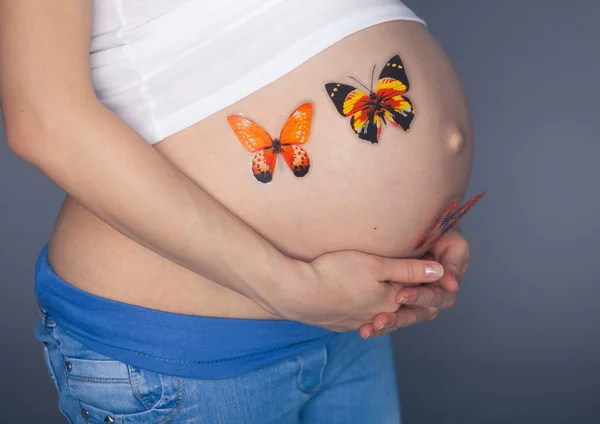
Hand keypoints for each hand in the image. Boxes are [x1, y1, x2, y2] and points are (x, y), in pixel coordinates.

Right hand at [271, 250, 444, 331]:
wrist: (296, 294)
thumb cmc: (336, 273)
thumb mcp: (376, 265)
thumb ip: (409, 269)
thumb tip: (440, 273)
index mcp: (389, 302)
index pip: (417, 296)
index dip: (426, 286)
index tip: (429, 273)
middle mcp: (374, 316)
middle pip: (400, 312)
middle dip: (409, 302)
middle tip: (413, 290)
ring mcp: (353, 322)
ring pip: (377, 318)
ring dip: (386, 311)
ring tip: (387, 301)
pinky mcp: (336, 324)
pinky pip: (356, 320)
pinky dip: (363, 314)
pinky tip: (356, 306)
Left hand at [358, 230, 469, 337]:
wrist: (422, 223)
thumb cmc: (443, 231)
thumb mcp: (453, 244)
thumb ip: (452, 263)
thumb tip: (452, 286)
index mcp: (445, 286)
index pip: (435, 298)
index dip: (418, 297)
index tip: (400, 295)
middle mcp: (430, 296)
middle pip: (417, 313)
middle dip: (398, 317)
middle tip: (380, 320)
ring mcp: (413, 298)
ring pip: (402, 317)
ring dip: (388, 323)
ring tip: (370, 327)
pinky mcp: (396, 298)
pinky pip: (388, 313)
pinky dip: (377, 323)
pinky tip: (363, 328)